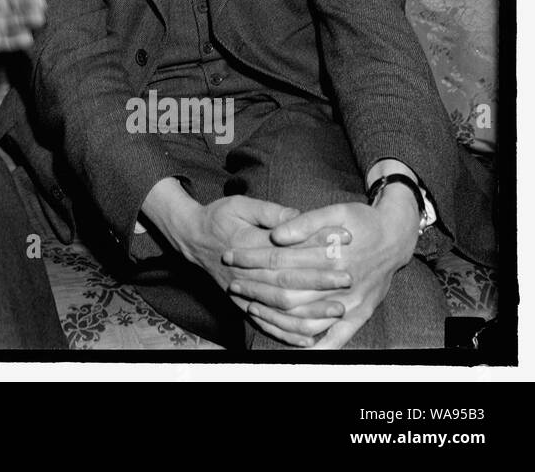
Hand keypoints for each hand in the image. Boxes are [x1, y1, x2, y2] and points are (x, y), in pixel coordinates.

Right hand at [144, 187, 351, 347]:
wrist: (191, 237)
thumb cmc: (219, 217)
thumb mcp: (240, 204)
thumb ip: (270, 211)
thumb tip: (299, 216)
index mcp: (249, 244)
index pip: (288, 249)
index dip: (316, 245)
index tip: (343, 243)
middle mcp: (248, 272)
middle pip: (288, 280)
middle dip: (321, 281)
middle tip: (349, 279)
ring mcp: (244, 291)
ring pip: (281, 307)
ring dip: (311, 311)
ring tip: (339, 310)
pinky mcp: (242, 303)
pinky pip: (266, 323)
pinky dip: (287, 333)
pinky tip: (310, 337)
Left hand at [246, 190, 420, 349]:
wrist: (397, 236)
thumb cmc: (361, 220)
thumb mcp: (335, 211)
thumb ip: (304, 222)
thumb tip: (276, 235)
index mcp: (331, 255)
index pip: (281, 260)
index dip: (252, 259)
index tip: (230, 257)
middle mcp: (341, 283)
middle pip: (289, 293)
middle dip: (257, 290)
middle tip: (233, 285)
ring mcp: (352, 303)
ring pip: (306, 319)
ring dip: (276, 317)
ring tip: (251, 308)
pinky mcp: (361, 314)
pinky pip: (335, 338)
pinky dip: (313, 345)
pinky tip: (294, 346)